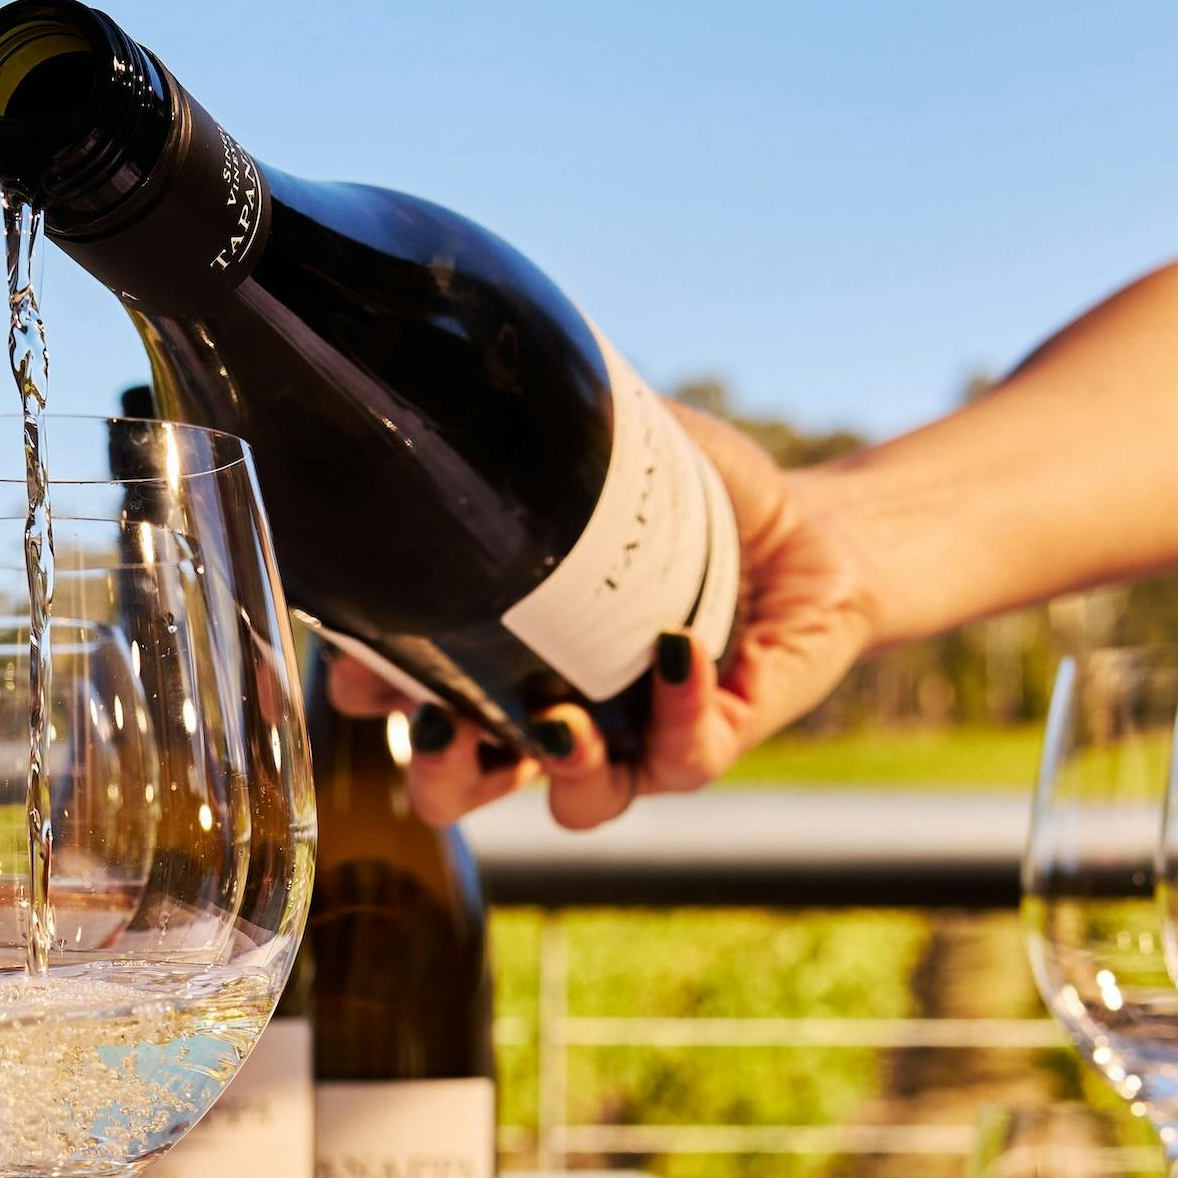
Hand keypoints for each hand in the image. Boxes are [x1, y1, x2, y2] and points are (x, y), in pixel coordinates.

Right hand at [334, 402, 885, 828]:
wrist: (817, 528)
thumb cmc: (698, 495)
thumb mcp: (611, 448)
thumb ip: (541, 432)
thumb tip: (465, 373)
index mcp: (500, 655)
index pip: (407, 693)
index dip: (370, 694)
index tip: (360, 667)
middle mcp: (550, 714)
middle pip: (458, 789)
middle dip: (439, 773)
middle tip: (444, 725)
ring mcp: (632, 740)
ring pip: (572, 804)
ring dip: (558, 767)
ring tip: (561, 718)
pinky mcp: (711, 742)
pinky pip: (682, 758)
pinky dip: (676, 709)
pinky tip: (679, 648)